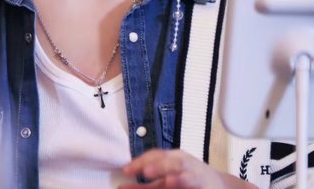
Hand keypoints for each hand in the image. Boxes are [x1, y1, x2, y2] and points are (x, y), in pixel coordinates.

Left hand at [120, 149, 256, 187]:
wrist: (219, 186)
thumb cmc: (187, 180)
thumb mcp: (167, 179)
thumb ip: (147, 185)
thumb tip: (122, 187)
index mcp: (173, 158)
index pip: (155, 155)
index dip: (141, 161)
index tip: (126, 170)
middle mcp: (184, 163)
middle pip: (168, 161)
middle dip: (157, 166)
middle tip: (144, 172)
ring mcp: (195, 174)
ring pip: (183, 174)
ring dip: (175, 177)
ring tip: (168, 181)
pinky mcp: (202, 185)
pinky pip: (190, 184)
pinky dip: (182, 182)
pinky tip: (173, 182)